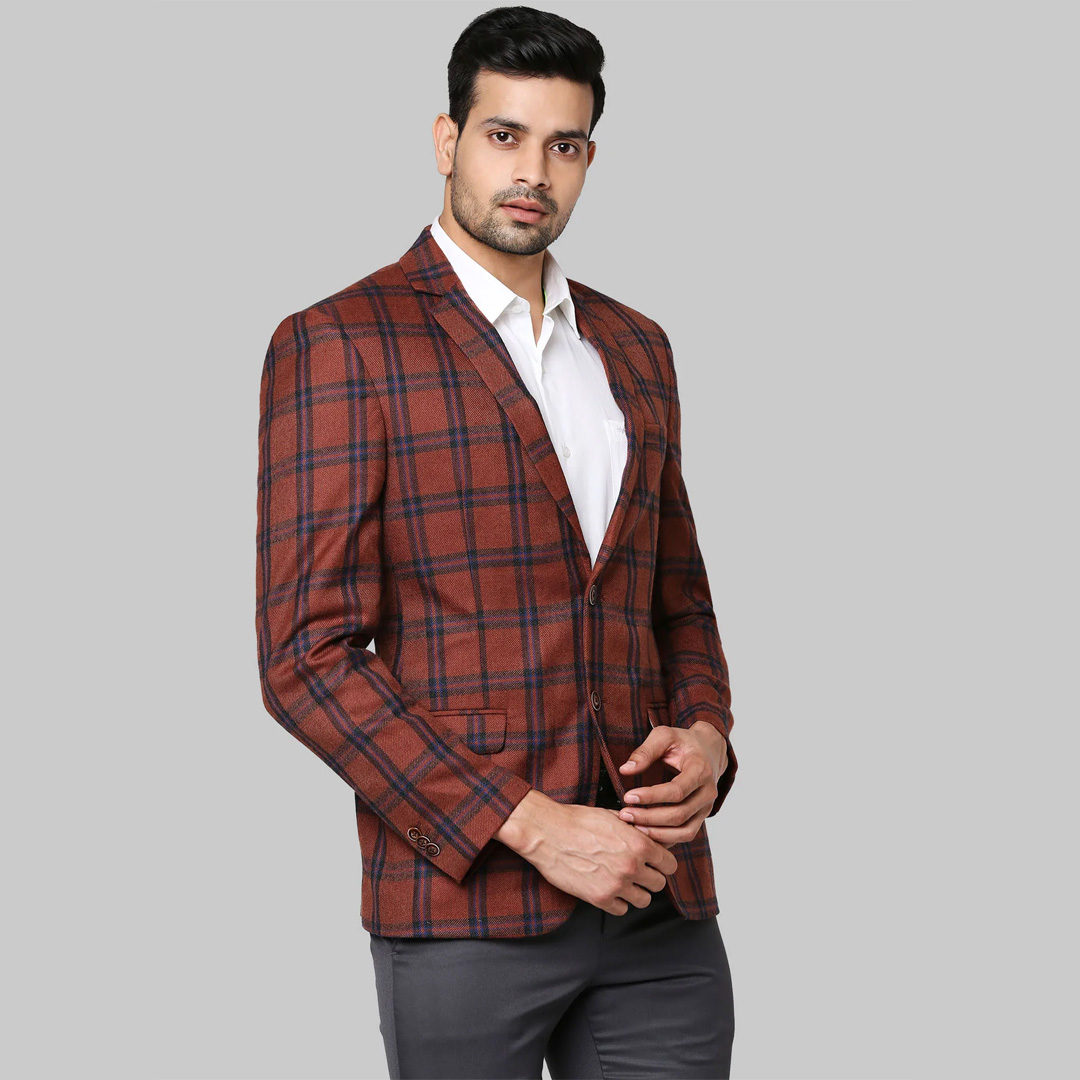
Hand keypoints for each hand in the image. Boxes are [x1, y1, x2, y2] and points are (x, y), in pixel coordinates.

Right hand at [496, 791, 678, 915]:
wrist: (548, 832)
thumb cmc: (578, 821)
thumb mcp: (613, 817)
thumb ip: (637, 830)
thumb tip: (652, 835)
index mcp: (638, 844)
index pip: (670, 864)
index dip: (663, 862)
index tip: (655, 862)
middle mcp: (631, 867)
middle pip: (659, 884)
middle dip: (651, 877)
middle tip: (638, 871)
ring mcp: (616, 885)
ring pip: (644, 900)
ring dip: (636, 891)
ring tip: (624, 881)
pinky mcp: (599, 898)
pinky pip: (622, 909)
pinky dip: (618, 901)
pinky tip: (609, 888)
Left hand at [615, 721, 729, 846]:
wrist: (707, 750)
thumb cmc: (683, 742)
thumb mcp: (664, 736)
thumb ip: (645, 751)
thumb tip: (625, 770)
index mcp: (700, 769)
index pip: (677, 791)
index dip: (651, 797)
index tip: (628, 796)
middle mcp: (708, 792)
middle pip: (680, 814)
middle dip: (649, 818)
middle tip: (625, 814)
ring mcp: (706, 807)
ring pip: (685, 831)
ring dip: (658, 833)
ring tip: (633, 827)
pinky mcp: (701, 816)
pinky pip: (686, 835)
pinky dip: (666, 839)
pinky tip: (646, 834)